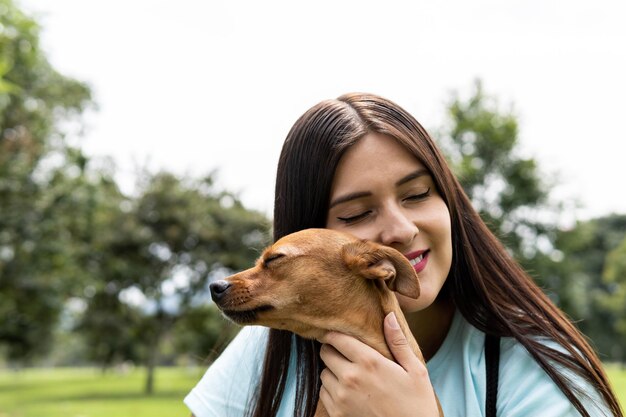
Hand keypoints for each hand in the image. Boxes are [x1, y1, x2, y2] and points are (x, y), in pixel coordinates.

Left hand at [319, 312, 439, 416]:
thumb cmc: (417, 403)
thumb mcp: (415, 370)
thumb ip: (398, 342)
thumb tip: (389, 316)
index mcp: (369, 362)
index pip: (337, 338)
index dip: (336, 334)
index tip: (341, 335)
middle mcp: (351, 377)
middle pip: (325, 353)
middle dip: (333, 350)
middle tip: (346, 354)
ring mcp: (342, 397)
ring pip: (324, 373)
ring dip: (332, 371)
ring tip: (350, 374)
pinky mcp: (338, 413)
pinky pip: (324, 393)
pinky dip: (331, 389)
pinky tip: (348, 391)